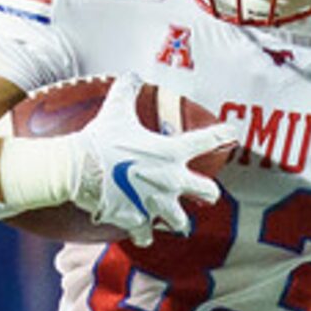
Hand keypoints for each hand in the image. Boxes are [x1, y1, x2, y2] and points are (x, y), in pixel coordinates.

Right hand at [67, 76, 242, 245]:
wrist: (78, 168)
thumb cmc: (99, 138)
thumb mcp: (116, 110)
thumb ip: (128, 90)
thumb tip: (132, 74)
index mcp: (171, 152)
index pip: (206, 140)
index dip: (222, 135)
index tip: (232, 134)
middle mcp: (171, 181)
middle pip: (208, 193)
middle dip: (208, 194)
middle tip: (206, 194)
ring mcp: (157, 204)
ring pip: (181, 222)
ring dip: (177, 220)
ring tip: (174, 220)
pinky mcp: (138, 221)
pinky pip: (147, 236)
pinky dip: (143, 234)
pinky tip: (141, 232)